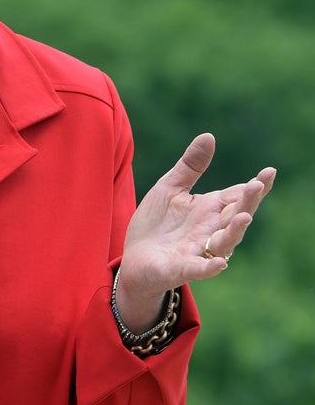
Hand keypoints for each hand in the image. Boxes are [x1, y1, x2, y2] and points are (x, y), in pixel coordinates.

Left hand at [116, 133, 275, 332]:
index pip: (237, 195)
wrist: (135, 259)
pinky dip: (210, 266)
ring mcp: (198, 250)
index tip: (269, 172)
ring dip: (235, 230)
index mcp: (209, 209)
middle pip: (235, 216)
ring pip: (224, 242)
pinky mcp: (181, 268)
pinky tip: (219, 263)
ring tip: (244, 216)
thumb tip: (209, 135)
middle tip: (258, 185)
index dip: (255, 186)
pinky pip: (199, 268)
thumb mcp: (170, 188)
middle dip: (248, 202)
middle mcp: (210, 230)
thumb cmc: (157, 224)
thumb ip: (190, 166)